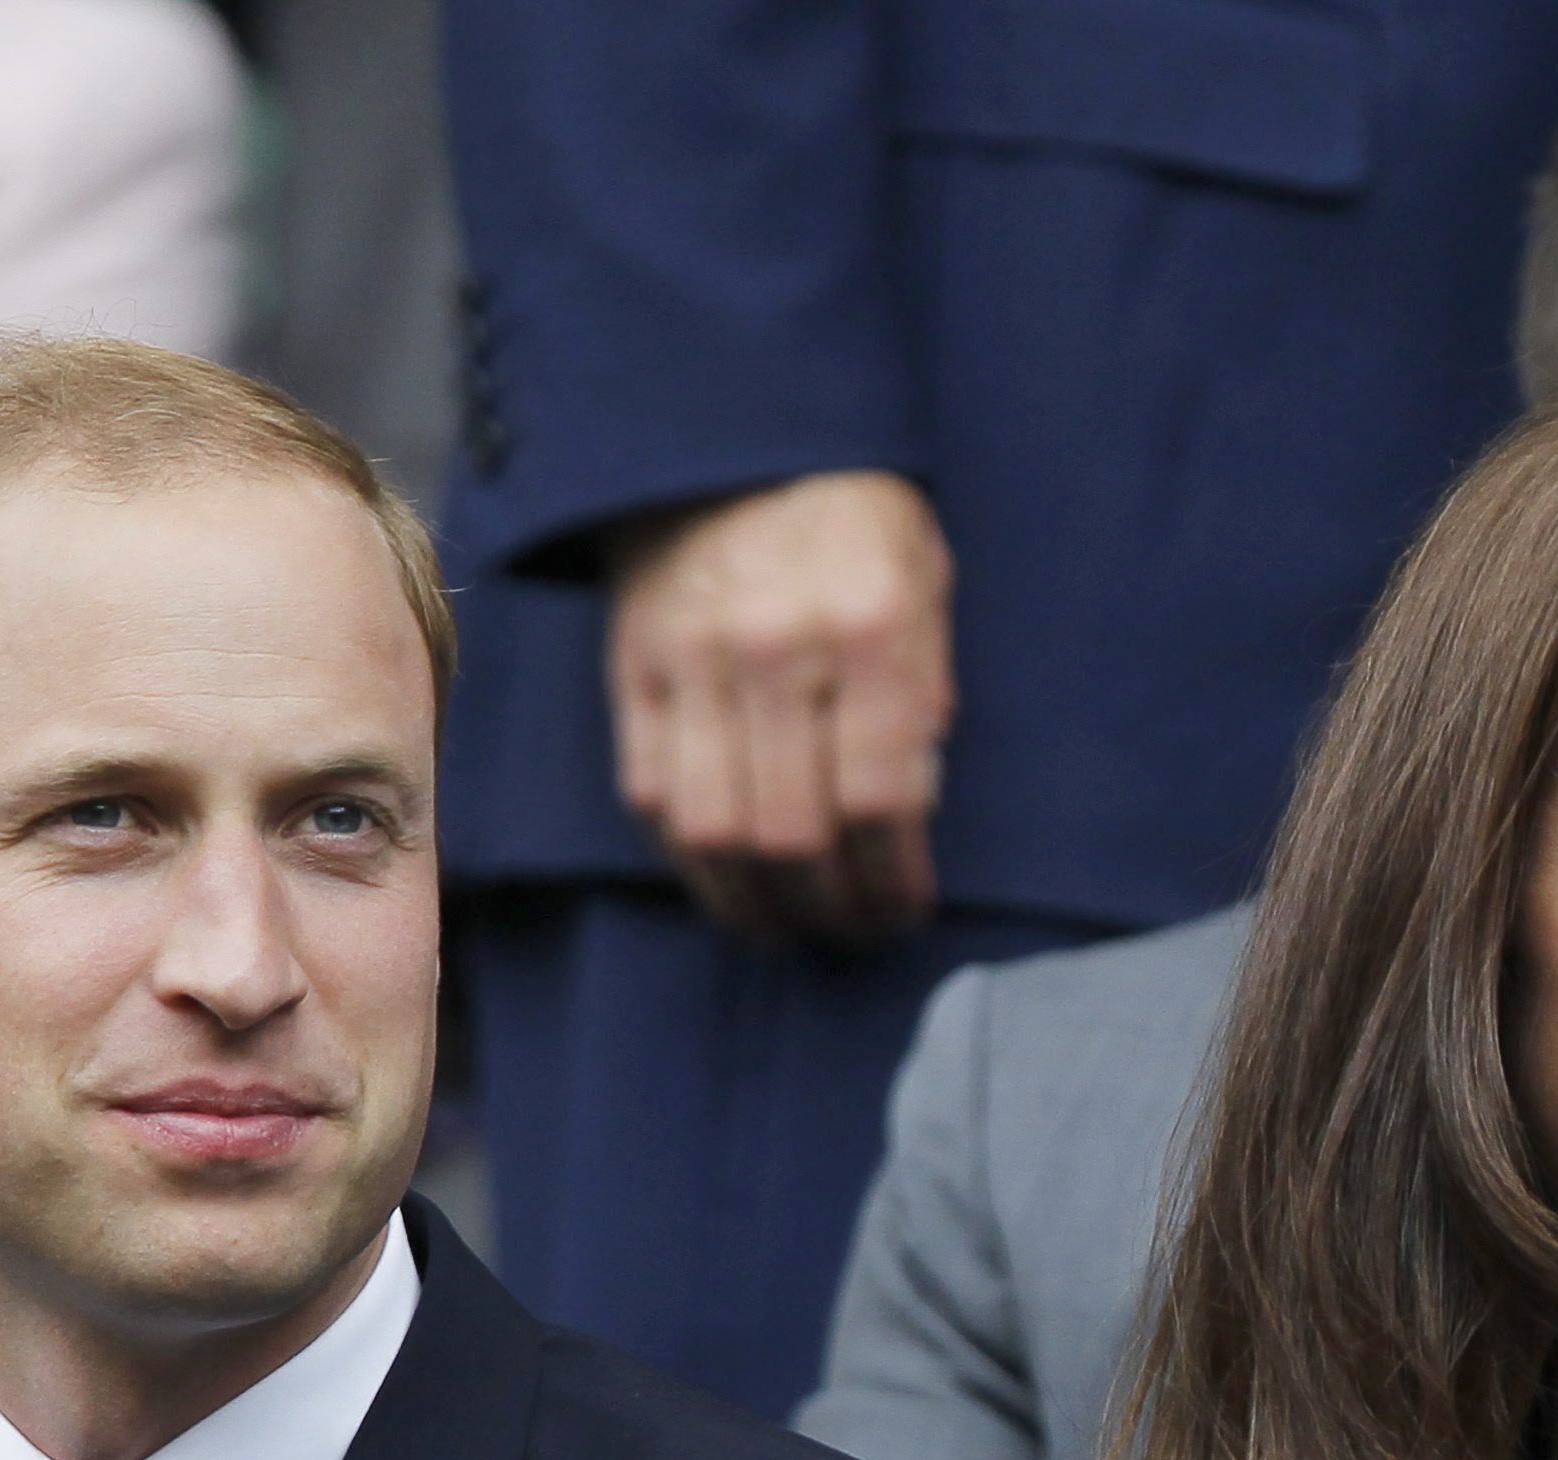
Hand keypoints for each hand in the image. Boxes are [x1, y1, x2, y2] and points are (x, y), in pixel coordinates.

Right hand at [606, 470, 952, 947]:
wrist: (734, 429)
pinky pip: (652, 795)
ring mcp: (694, 659)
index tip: (902, 911)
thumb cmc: (850, 517)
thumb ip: (924, 689)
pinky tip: (727, 878)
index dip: (891, 880)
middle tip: (851, 932)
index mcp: (868, 624)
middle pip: (795, 834)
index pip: (879, 799)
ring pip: (715, 833)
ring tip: (786, 925)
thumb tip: (912, 809)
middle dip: (829, 907)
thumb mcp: (924, 579)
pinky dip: (689, 859)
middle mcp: (777, 646)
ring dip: (753, 904)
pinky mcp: (633, 666)